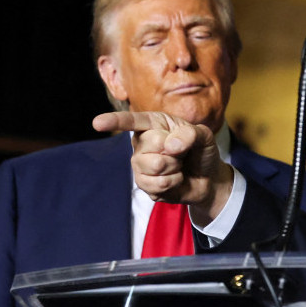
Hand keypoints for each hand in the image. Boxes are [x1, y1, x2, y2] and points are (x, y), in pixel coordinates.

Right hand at [93, 111, 233, 222]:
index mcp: (154, 124)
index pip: (132, 121)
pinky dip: (173, 183)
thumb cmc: (201, 151)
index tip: (97, 123)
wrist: (208, 178)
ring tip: (178, 166)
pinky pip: (156, 185)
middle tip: (182, 154)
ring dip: (174, 168)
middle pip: (151, 144)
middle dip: (175, 151)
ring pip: (153, 166)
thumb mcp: (204, 136)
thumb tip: (170, 145)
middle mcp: (141, 143)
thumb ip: (190, 134)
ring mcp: (140, 165)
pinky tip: (175, 179)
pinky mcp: (143, 184)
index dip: (114, 121)